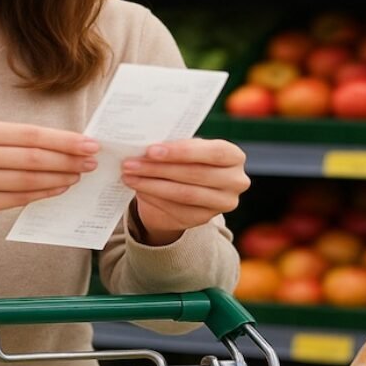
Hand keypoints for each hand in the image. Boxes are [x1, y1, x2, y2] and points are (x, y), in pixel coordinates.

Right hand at [0, 121, 98, 235]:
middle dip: (68, 159)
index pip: (30, 134)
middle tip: (91, 161)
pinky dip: (44, 192)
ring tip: (80, 174)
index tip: (89, 143)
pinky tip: (60, 187)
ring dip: (60, 177)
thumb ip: (17, 140)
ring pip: (28, 179)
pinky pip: (19, 198)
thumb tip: (65, 142)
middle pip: (32, 157)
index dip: (63, 140)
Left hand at [120, 139, 249, 245]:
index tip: (151, 150)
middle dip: (159, 168)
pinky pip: (177, 210)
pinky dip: (154, 198)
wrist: (187, 187)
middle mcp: (235, 181)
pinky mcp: (205, 219)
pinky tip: (138, 189)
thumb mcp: (185, 148)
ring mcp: (222, 203)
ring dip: (152, 184)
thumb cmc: (186, 159)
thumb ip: (174, 146)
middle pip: (195, 174)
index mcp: (234, 156)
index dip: (181, 151)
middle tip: (130, 164)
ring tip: (129, 176)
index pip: (212, 153)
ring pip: (185, 194)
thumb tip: (145, 147)